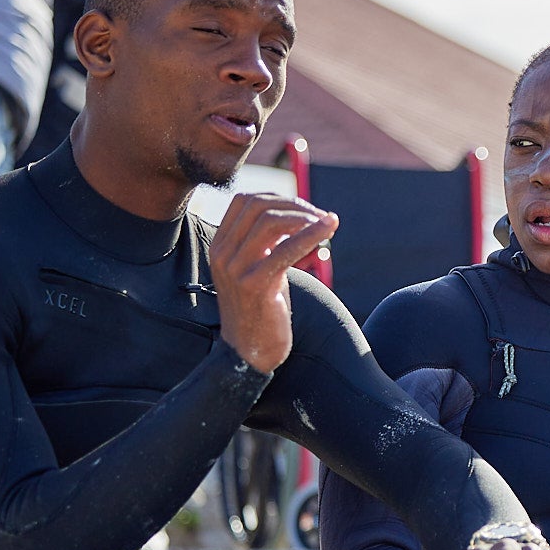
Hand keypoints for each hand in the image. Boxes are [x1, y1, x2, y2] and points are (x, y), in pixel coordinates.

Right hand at [210, 192, 337, 372]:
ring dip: (304, 217)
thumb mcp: (257, 268)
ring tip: (326, 222)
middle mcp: (223, 254)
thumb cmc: (261, 308)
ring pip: (271, 222)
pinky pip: (286, 250)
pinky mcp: (255, 285)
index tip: (303, 208)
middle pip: (258, 206)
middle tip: (318, 215)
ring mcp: (235, 269)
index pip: (244, 201)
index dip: (277, 197)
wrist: (249, 352)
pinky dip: (311, 234)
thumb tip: (293, 214)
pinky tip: (329, 228)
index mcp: (220, 245)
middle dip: (293, 204)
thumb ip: (266, 242)